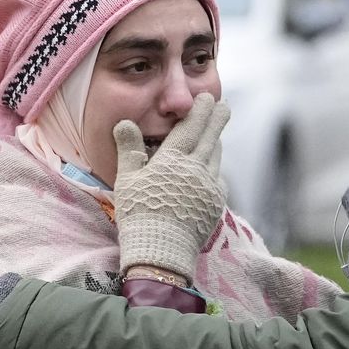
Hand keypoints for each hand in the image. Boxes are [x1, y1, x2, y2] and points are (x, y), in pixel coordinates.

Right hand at [112, 92, 229, 283]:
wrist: (161, 251)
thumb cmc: (139, 213)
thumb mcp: (127, 179)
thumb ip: (129, 149)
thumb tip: (124, 122)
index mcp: (174, 160)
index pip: (190, 128)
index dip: (200, 111)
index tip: (208, 98)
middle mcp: (196, 170)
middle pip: (210, 138)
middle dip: (217, 120)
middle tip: (224, 106)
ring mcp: (209, 188)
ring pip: (215, 158)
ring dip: (216, 143)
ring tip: (215, 136)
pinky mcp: (215, 206)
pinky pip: (218, 180)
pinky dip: (215, 170)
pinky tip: (212, 171)